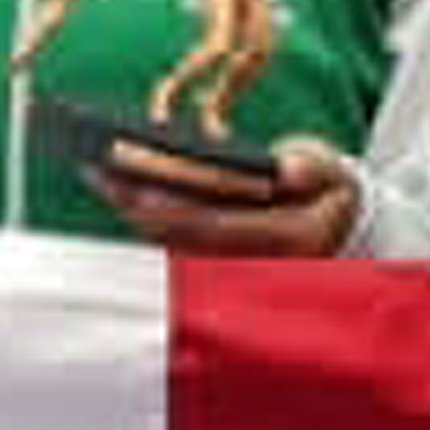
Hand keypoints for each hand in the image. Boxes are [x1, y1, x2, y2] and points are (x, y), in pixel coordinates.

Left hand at [93, 134, 359, 257]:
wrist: (339, 225)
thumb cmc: (331, 190)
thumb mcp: (334, 173)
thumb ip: (313, 170)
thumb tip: (286, 171)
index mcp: (287, 239)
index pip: (218, 225)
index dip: (175, 209)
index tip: (138, 189)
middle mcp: (252, 261)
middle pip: (178, 235)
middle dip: (134, 203)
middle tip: (94, 168)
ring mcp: (228, 262)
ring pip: (165, 238)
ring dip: (126, 205)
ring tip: (90, 167)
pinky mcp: (210, 256)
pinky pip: (164, 235)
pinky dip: (135, 209)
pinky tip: (109, 178)